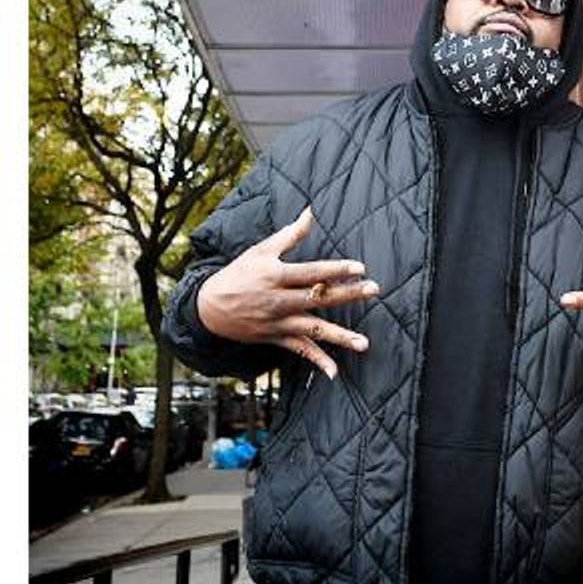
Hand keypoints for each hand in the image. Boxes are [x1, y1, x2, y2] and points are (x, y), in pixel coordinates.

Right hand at [195, 207, 376, 377]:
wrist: (206, 308)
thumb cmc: (237, 274)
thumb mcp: (260, 251)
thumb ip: (290, 234)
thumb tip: (311, 212)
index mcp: (275, 276)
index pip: (311, 272)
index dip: (335, 270)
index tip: (360, 268)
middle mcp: (278, 300)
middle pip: (318, 298)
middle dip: (347, 295)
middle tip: (374, 290)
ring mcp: (278, 322)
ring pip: (313, 330)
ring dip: (340, 337)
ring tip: (364, 343)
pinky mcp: (276, 339)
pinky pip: (300, 351)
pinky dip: (317, 361)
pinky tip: (335, 372)